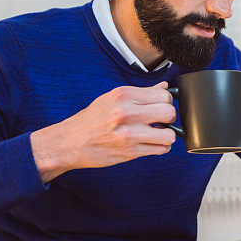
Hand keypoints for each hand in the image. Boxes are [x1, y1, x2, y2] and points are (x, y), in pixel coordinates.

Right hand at [30, 81, 176, 181]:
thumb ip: (141, 94)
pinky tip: (151, 144)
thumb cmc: (92, 119)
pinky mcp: (130, 152)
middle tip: (160, 120)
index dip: (166, 101)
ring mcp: (129, 134)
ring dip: (166, 135)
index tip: (159, 106)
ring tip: (157, 134)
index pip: (163, 95)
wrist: (70, 142)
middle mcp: (126, 112)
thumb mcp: (113, 98)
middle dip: (169, 117)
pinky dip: (160, 147)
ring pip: (169, 135)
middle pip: (169, 112)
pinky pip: (160, 150)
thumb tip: (164, 87)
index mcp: (123, 95)